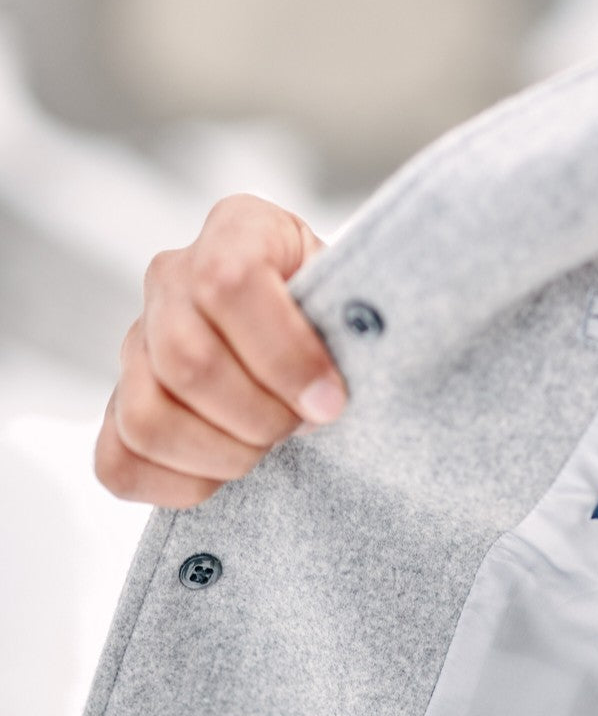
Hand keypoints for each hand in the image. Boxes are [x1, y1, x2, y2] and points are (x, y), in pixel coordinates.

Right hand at [95, 194, 342, 507]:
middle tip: (301, 428)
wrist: (325, 338)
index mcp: (238, 230)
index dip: (284, 357)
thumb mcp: (361, 300)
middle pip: (187, 361)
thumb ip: (356, 324)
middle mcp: (173, 277)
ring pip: (147, 417)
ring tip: (267, 449)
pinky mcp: (121, 405)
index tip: (331, 402)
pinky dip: (177, 485)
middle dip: (260, 416)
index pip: (229, 285)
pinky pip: (119, 462)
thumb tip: (332, 395)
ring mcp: (137, 341)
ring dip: (222, 453)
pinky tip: (226, 474)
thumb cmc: (347, 320)